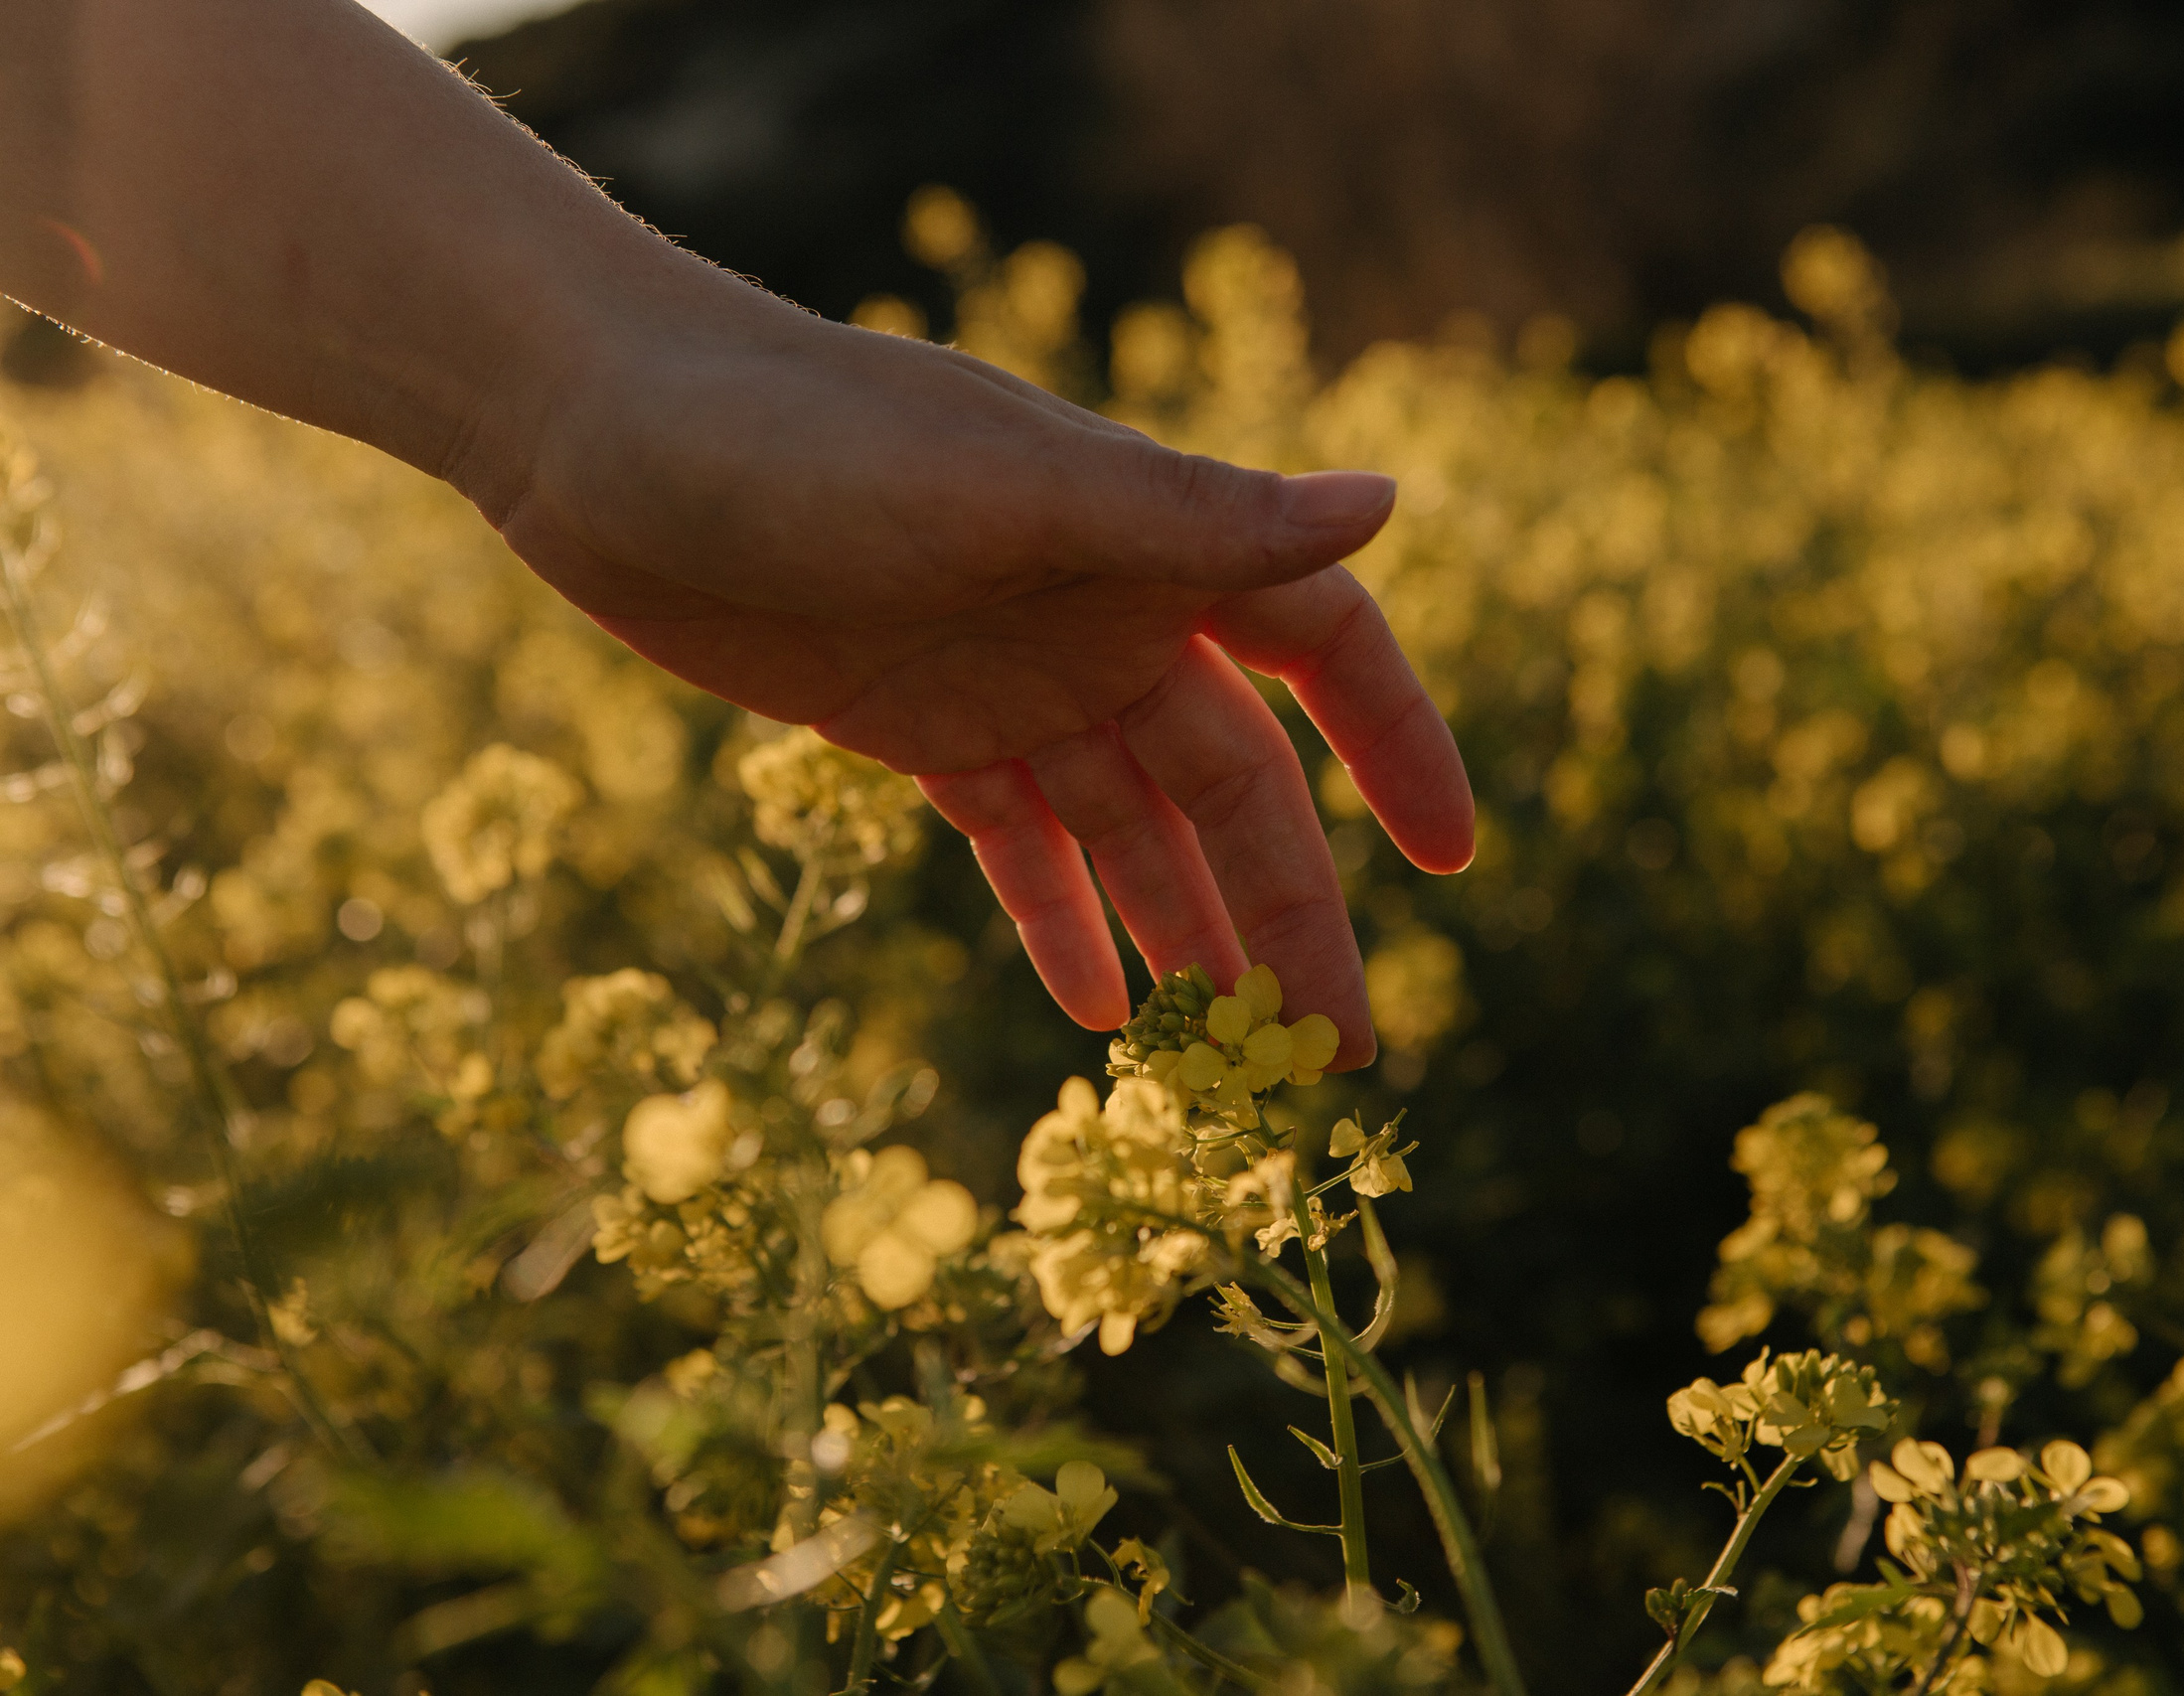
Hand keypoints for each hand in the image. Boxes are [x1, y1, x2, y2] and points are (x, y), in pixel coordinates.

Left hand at [487, 296, 1473, 1065]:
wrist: (598, 432)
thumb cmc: (801, 433)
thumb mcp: (1001, 488)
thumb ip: (1189, 517)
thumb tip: (1388, 499)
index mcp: (1149, 542)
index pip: (1323, 646)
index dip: (1398, 744)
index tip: (1453, 862)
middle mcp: (1102, 614)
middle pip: (1235, 785)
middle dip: (1290, 913)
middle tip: (1330, 1059)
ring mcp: (1012, 680)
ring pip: (1135, 835)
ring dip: (1187, 939)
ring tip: (1226, 1067)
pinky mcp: (917, 731)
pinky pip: (1019, 845)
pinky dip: (1062, 920)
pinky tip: (1096, 1010)